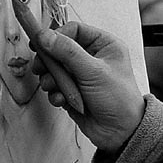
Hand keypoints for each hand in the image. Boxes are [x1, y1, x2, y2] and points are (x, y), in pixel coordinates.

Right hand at [30, 21, 145, 153]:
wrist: (121, 132)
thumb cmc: (119, 99)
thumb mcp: (93, 71)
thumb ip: (67, 52)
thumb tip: (45, 36)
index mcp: (104, 45)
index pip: (74, 30)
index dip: (56, 35)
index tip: (41, 44)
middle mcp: (92, 57)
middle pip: (60, 49)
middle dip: (50, 61)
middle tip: (41, 68)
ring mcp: (82, 75)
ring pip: (55, 69)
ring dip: (51, 79)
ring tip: (54, 87)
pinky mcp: (73, 91)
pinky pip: (56, 86)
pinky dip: (56, 93)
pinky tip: (62, 100)